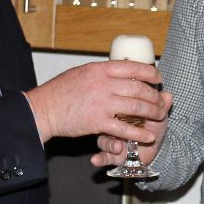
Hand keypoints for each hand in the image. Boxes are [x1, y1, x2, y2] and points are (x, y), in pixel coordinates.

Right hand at [26, 60, 170, 142]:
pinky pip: (124, 128)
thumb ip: (101, 73)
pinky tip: (147, 136)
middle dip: (154, 96)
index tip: (158, 78)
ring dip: (152, 112)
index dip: (150, 73)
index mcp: (100, 69)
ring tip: (159, 116)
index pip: (133, 67)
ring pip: (136, 107)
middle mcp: (103, 84)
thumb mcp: (81, 73)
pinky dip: (139, 133)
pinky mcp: (98, 122)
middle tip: (160, 101)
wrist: (43, 109)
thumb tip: (118, 70)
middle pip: (138, 88)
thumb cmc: (59, 91)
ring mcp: (101, 103)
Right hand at [91, 107, 169, 168]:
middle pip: (107, 123)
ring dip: (109, 144)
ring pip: (103, 140)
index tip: (131, 108)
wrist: (157, 148)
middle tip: (124, 127)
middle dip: (116, 126)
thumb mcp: (159, 116)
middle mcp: (114, 124)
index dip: (124, 107)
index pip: (119, 107)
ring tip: (117, 147)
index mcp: (123, 112)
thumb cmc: (154, 127)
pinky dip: (100, 158)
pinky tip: (96, 160)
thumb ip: (162, 107)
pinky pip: (103, 156)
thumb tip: (169, 95)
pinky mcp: (111, 154)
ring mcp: (111, 139)